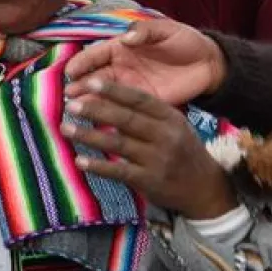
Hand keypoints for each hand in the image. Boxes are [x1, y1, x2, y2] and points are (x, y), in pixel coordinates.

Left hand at [63, 79, 235, 219]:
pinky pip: (119, 171)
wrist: (205, 188)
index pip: (139, 99)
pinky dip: (98, 166)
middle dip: (95, 110)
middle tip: (70, 105)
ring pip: (118, 144)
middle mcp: (166, 136)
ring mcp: (158, 159)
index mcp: (170, 117)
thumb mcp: (172, 126)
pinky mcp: (150, 181)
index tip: (89, 82)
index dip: (113, 90)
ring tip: (66, 129)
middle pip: (126, 119)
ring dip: (89, 136)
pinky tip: (79, 161)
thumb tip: (103, 98)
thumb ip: (145, 113)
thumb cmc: (181, 150)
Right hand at [65, 19, 226, 105]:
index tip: (70, 72)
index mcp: (121, 47)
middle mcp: (120, 68)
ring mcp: (130, 86)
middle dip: (79, 86)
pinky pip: (122, 110)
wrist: (209, 64)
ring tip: (76, 111)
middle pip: (94, 77)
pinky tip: (97, 123)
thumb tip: (126, 37)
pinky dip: (108, 116)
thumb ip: (145, 31)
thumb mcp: (166, 30)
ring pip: (104, 95)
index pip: (95, 54)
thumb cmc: (185, 41)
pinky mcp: (143, 102)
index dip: (81, 62)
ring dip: (89, 103)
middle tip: (69, 96)